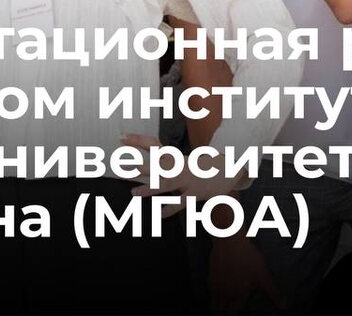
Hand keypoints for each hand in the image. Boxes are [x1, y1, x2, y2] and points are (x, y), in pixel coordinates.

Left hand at [123, 135, 242, 216]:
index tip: (122, 137)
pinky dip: (170, 208)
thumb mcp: (183, 159)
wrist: (229, 168)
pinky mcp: (195, 193)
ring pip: (166, 184)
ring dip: (149, 189)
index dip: (138, 140)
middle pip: (156, 165)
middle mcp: (180, 165)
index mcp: (175, 156)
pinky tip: (161, 215)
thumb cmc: (202, 165)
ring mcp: (187, 179)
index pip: (153, 144)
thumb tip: (151, 160)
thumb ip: (167, 160)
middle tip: (122, 166)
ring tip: (134, 193)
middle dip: (139, 166)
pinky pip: (181, 202)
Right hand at [210, 234, 285, 314]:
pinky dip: (214, 298)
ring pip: (214, 305)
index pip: (233, 315)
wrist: (229, 240)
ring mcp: (216, 286)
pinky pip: (211, 293)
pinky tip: (218, 295)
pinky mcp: (211, 277)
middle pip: (220, 312)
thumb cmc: (247, 257)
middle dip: (224, 314)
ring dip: (218, 309)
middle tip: (228, 314)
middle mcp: (224, 294)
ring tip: (223, 311)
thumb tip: (284, 306)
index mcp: (238, 296)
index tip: (236, 315)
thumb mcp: (263, 275)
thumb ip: (273, 293)